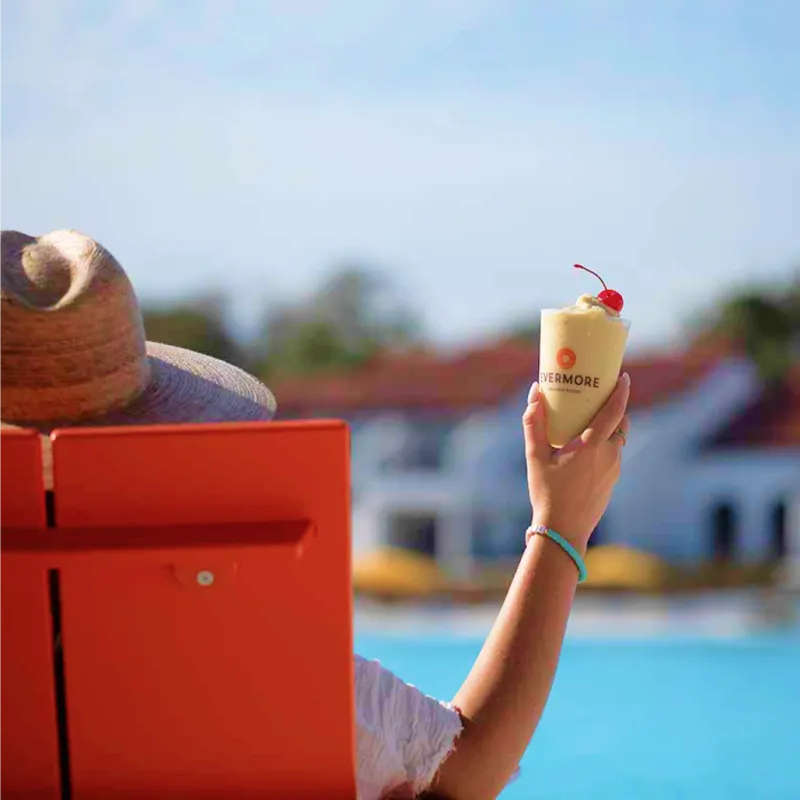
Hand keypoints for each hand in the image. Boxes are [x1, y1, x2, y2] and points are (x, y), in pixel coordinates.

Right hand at [522, 373, 630, 552]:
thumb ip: (534, 423)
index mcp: (592, 447)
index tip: (623, 376)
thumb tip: (535, 394)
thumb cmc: (547, 494)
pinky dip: (604, 445)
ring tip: (588, 421)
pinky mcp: (611, 482)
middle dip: (615, 407)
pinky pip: (612, 455)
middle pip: (621, 423)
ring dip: (608, 427)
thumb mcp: (535, 457)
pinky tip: (585, 449)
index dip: (621, 391)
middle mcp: (609, 456)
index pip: (614, 411)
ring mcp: (613, 471)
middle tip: (599, 395)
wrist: (562, 533)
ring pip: (617, 440)